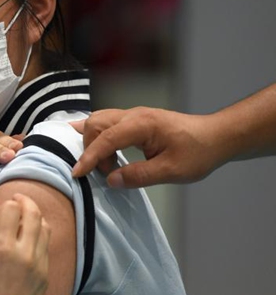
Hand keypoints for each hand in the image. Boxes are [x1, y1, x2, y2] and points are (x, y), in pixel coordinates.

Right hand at [0, 194, 50, 294]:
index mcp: (3, 248)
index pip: (12, 209)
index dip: (6, 203)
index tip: (1, 205)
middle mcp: (25, 252)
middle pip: (33, 213)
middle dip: (26, 202)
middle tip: (18, 199)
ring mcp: (39, 263)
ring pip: (45, 227)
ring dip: (35, 217)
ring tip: (25, 217)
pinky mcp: (46, 273)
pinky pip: (46, 246)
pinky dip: (39, 235)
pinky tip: (30, 238)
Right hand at [71, 107, 224, 187]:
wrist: (217, 136)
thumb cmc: (198, 153)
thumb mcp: (172, 171)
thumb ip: (139, 176)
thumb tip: (111, 180)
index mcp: (142, 125)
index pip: (106, 139)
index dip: (89, 157)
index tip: (77, 174)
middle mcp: (133, 114)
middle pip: (96, 124)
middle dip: (91, 149)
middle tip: (105, 171)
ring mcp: (133, 114)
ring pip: (98, 120)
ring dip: (94, 141)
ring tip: (105, 163)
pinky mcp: (135, 119)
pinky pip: (107, 121)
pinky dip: (95, 133)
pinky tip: (86, 138)